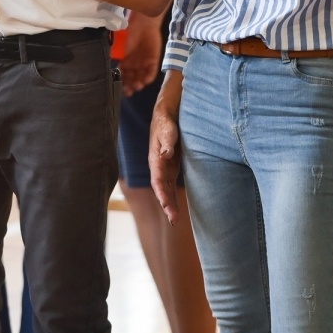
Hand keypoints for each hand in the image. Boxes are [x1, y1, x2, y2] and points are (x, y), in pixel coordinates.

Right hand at [120, 11, 162, 94]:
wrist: (143, 24)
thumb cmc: (128, 34)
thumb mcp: (117, 48)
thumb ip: (113, 60)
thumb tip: (104, 72)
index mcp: (124, 63)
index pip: (122, 77)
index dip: (121, 85)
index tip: (119, 90)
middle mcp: (133, 66)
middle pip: (131, 81)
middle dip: (130, 88)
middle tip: (129, 92)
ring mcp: (143, 64)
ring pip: (141, 79)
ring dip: (139, 84)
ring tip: (137, 86)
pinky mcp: (153, 61)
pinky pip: (151, 73)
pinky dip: (148, 78)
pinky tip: (145, 81)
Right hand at [149, 72, 183, 224]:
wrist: (166, 111)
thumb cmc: (166, 119)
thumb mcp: (167, 127)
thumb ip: (166, 140)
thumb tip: (165, 154)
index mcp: (155, 158)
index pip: (157, 180)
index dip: (162, 194)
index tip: (168, 208)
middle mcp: (158, 165)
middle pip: (160, 188)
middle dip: (166, 205)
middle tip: (174, 221)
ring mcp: (164, 166)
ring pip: (165, 189)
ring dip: (169, 204)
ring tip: (175, 220)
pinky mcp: (170, 166)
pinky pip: (170, 184)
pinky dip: (173, 196)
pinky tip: (178, 208)